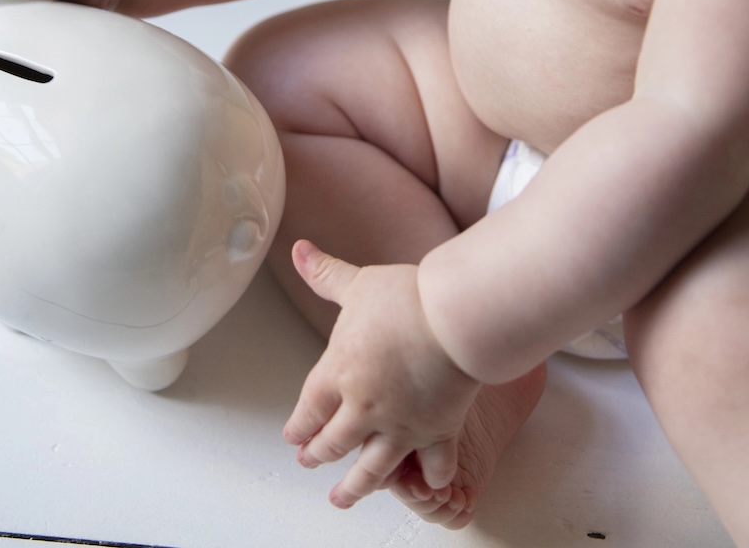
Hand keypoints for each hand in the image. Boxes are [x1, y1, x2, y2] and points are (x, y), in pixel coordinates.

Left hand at [285, 240, 482, 509]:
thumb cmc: (407, 300)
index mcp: (337, 374)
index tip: (294, 438)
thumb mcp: (358, 283)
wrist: (455, 320)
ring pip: (371, 469)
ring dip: (355, 488)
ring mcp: (400, 426)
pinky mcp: (437, 432)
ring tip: (343, 499)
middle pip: (332, 444)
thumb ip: (325, 274)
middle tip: (311, 462)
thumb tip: (300, 249)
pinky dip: (428, 479)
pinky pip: (431, 466)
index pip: (307, 411)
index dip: (298, 427)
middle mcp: (363, 408)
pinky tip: (424, 485)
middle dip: (318, 456)